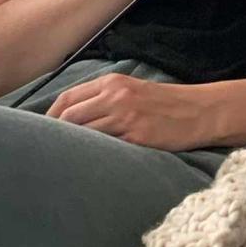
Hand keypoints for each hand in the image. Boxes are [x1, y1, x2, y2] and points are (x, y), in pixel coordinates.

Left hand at [46, 73, 210, 151]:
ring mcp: (126, 116)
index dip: (50, 118)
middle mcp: (117, 96)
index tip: (44, 133)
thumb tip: (73, 118)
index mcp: (114, 83)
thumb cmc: (168, 104)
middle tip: (49, 150)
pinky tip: (90, 163)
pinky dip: (92, 155)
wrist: (202, 112)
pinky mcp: (136, 135)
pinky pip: (103, 147)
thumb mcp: (135, 91)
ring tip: (65, 159)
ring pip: (82, 132)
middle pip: (68, 116)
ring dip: (70, 146)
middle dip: (53, 134)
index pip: (67, 98)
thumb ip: (106, 99)